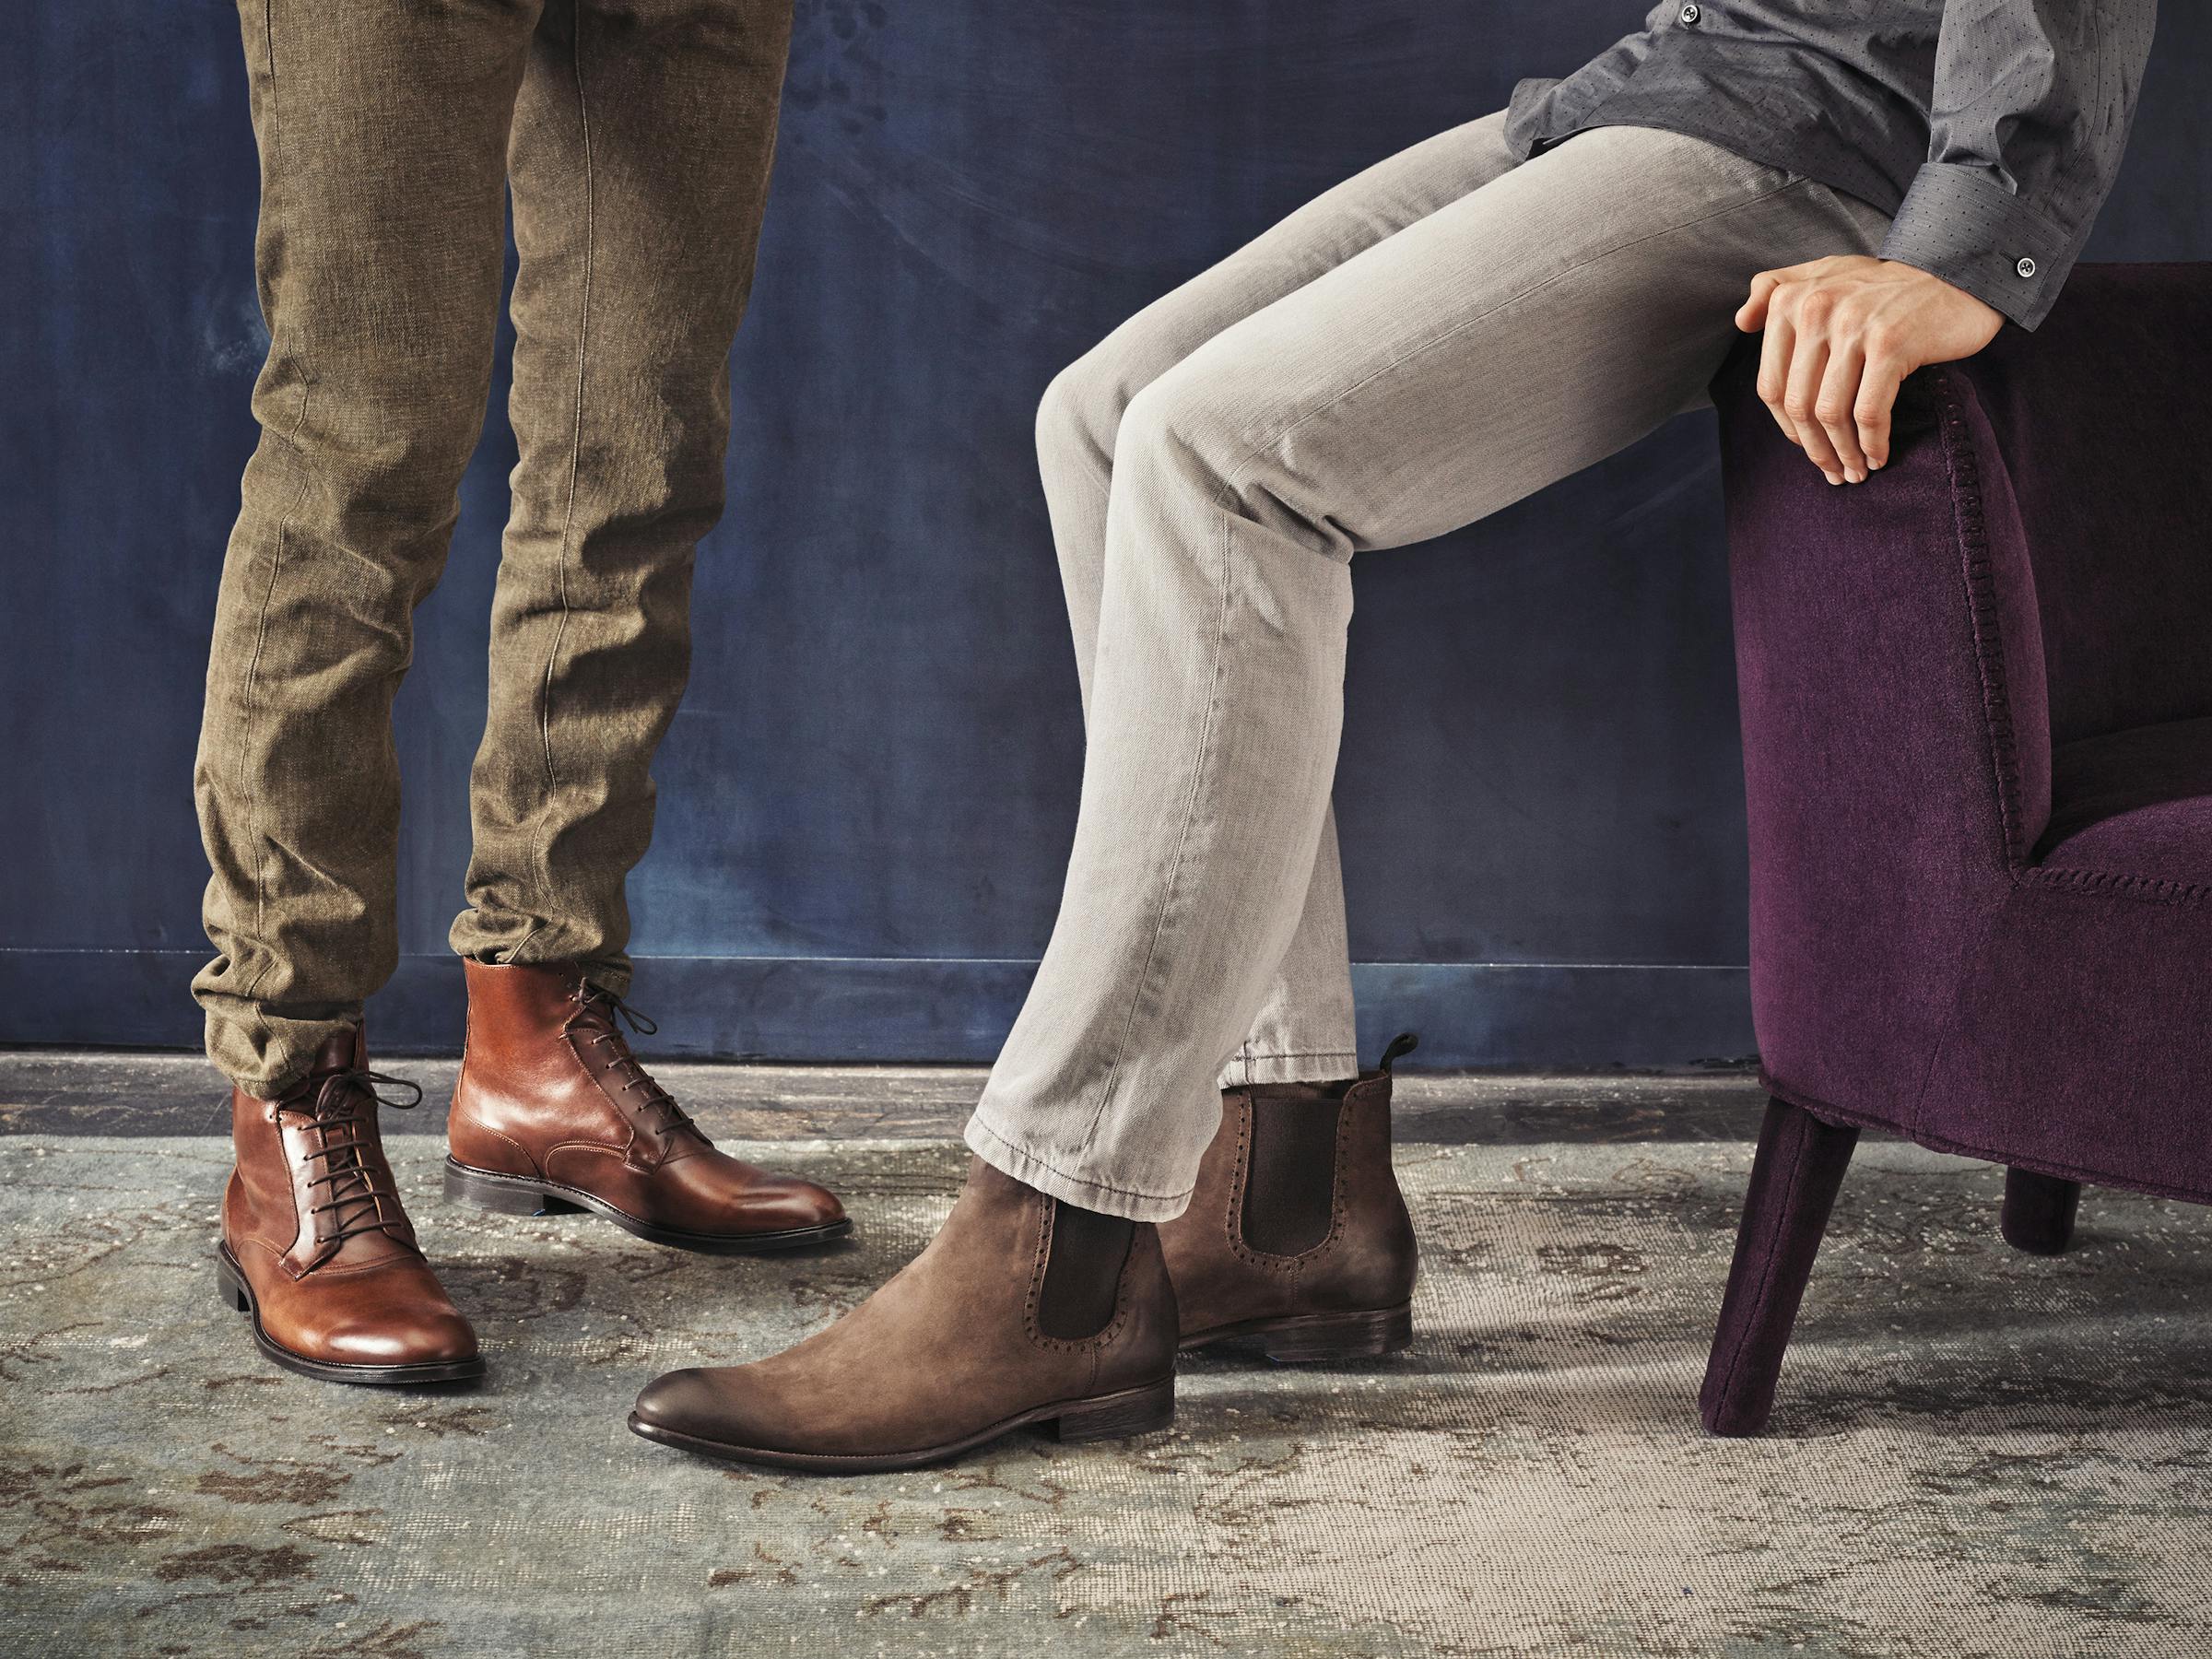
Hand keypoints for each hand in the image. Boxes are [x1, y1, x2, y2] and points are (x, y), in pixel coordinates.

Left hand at [1734, 256, 2003, 483]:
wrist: (1959, 274)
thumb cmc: (1889, 286)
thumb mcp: (1828, 272)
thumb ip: (1777, 288)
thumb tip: (1740, 322)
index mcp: (1792, 300)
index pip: (1772, 385)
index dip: (1787, 427)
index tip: (1806, 447)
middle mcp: (1817, 309)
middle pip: (1799, 405)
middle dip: (1815, 450)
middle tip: (1833, 472)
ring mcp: (1853, 326)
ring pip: (1830, 413)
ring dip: (1843, 453)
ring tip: (1856, 472)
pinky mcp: (1889, 344)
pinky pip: (1868, 412)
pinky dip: (1871, 443)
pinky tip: (1878, 457)